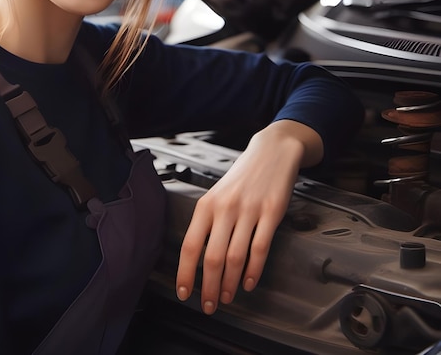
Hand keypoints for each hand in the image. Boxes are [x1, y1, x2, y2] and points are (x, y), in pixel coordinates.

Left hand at [175, 120, 322, 313]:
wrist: (272, 151)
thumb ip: (209, 221)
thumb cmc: (243, 176)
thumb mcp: (218, 194)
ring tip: (227, 298)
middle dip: (209, 287)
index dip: (186, 272)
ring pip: (235, 257)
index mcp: (207, 204)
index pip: (190, 244)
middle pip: (212, 257)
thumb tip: (199, 257)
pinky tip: (248, 283)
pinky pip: (260, 248)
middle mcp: (225, 208)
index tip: (184, 292)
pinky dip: (253, 271)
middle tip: (208, 305)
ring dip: (230, 284)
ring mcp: (249, 210)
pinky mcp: (271, 212)